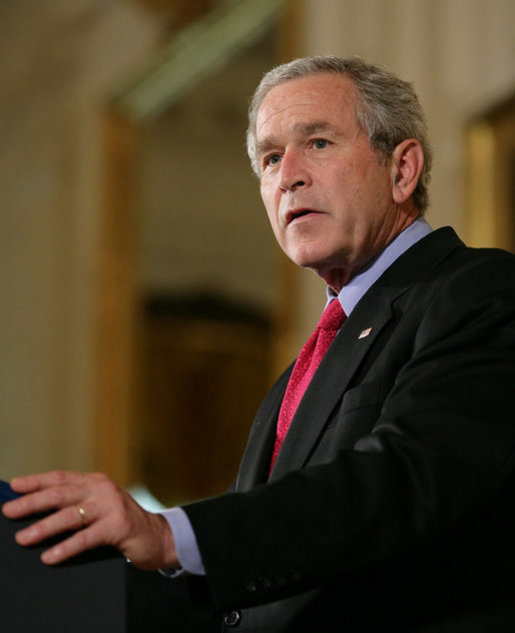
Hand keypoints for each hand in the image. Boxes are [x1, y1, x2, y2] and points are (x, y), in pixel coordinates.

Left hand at [1, 470, 177, 569]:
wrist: (158, 536)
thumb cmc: (122, 524)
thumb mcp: (100, 506)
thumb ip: (77, 505)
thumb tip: (38, 512)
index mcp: (96, 481)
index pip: (61, 477)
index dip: (36, 481)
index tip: (13, 486)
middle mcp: (103, 489)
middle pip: (61, 493)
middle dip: (32, 502)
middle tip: (10, 511)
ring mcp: (112, 506)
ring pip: (71, 515)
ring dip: (44, 527)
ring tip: (24, 537)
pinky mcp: (119, 526)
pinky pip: (86, 538)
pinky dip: (66, 547)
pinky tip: (50, 555)